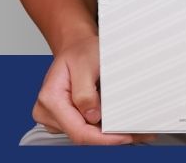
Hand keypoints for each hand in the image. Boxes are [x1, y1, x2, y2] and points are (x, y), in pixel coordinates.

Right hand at [32, 33, 150, 144]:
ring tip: (130, 127)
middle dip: (109, 136)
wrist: (76, 47)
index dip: (103, 138)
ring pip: (84, 134)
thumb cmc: (80, 51)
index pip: (78, 131)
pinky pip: (84, 128)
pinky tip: (116, 122)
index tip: (124, 137)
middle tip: (137, 133)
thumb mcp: (86, 64)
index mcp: (51, 99)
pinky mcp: (64, 118)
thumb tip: (92, 117)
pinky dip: (101, 127)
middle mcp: (48, 112)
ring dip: (106, 133)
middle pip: (82, 135)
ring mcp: (55, 117)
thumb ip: (85, 92)